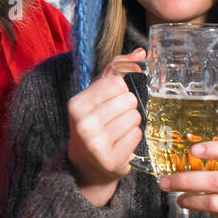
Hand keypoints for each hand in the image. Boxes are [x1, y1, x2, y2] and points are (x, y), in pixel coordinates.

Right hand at [66, 48, 145, 205]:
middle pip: (129, 100)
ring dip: (133, 122)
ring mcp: (96, 143)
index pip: (116, 82)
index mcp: (76, 104)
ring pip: (135, 118)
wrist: (86, 164)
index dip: (122, 88)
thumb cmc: (94, 122)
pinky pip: (137, 136)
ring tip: (119, 129)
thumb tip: (141, 53)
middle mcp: (83, 123)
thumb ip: (115, 70)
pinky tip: (122, 142)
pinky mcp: (111, 159)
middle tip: (116, 117)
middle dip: (128, 107)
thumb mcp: (96, 95)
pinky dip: (134, 137)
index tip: (115, 97)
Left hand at [158, 142, 217, 217]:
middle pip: (217, 179)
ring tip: (173, 193)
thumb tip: (193, 165)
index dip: (216, 149)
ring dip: (188, 196)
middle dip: (186, 179)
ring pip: (214, 199)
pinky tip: (187, 202)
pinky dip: (197, 206)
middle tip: (165, 180)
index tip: (194, 150)